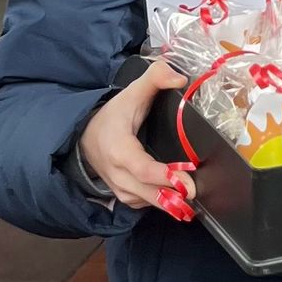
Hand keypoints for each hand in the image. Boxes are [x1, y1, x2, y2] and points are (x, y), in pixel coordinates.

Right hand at [78, 60, 195, 212]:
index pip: (141, 168)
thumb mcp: (132, 91)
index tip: (185, 179)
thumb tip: (180, 78)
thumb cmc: (114, 115)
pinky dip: (160, 204)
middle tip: (196, 193)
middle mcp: (117, 173)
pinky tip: (178, 200)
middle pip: (146, 191)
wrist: (86, 136)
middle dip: (171, 195)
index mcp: (119, 148)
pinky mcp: (124, 194)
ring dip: (168, 203)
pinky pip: (142, 203)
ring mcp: (119, 187)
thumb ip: (156, 77)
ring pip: (145, 201)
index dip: (162, 175)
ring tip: (193, 202)